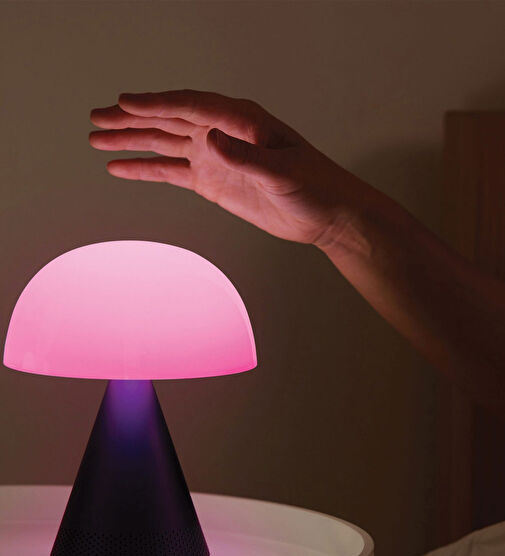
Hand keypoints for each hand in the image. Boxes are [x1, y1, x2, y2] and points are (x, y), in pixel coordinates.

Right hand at [89, 90, 360, 244]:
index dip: (155, 104)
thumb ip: (246, 156)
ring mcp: (215, 156)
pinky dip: (146, 169)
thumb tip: (210, 138)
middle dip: (132, 119)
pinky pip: (172, 171)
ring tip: (97, 138)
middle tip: (97, 117)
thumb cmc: (314, 187)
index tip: (123, 103)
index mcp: (242, 121)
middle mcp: (223, 133)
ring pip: (164, 143)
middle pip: (169, 120)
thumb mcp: (284, 172)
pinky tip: (122, 168)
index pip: (190, 106)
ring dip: (132, 141)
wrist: (325, 215)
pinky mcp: (213, 181)